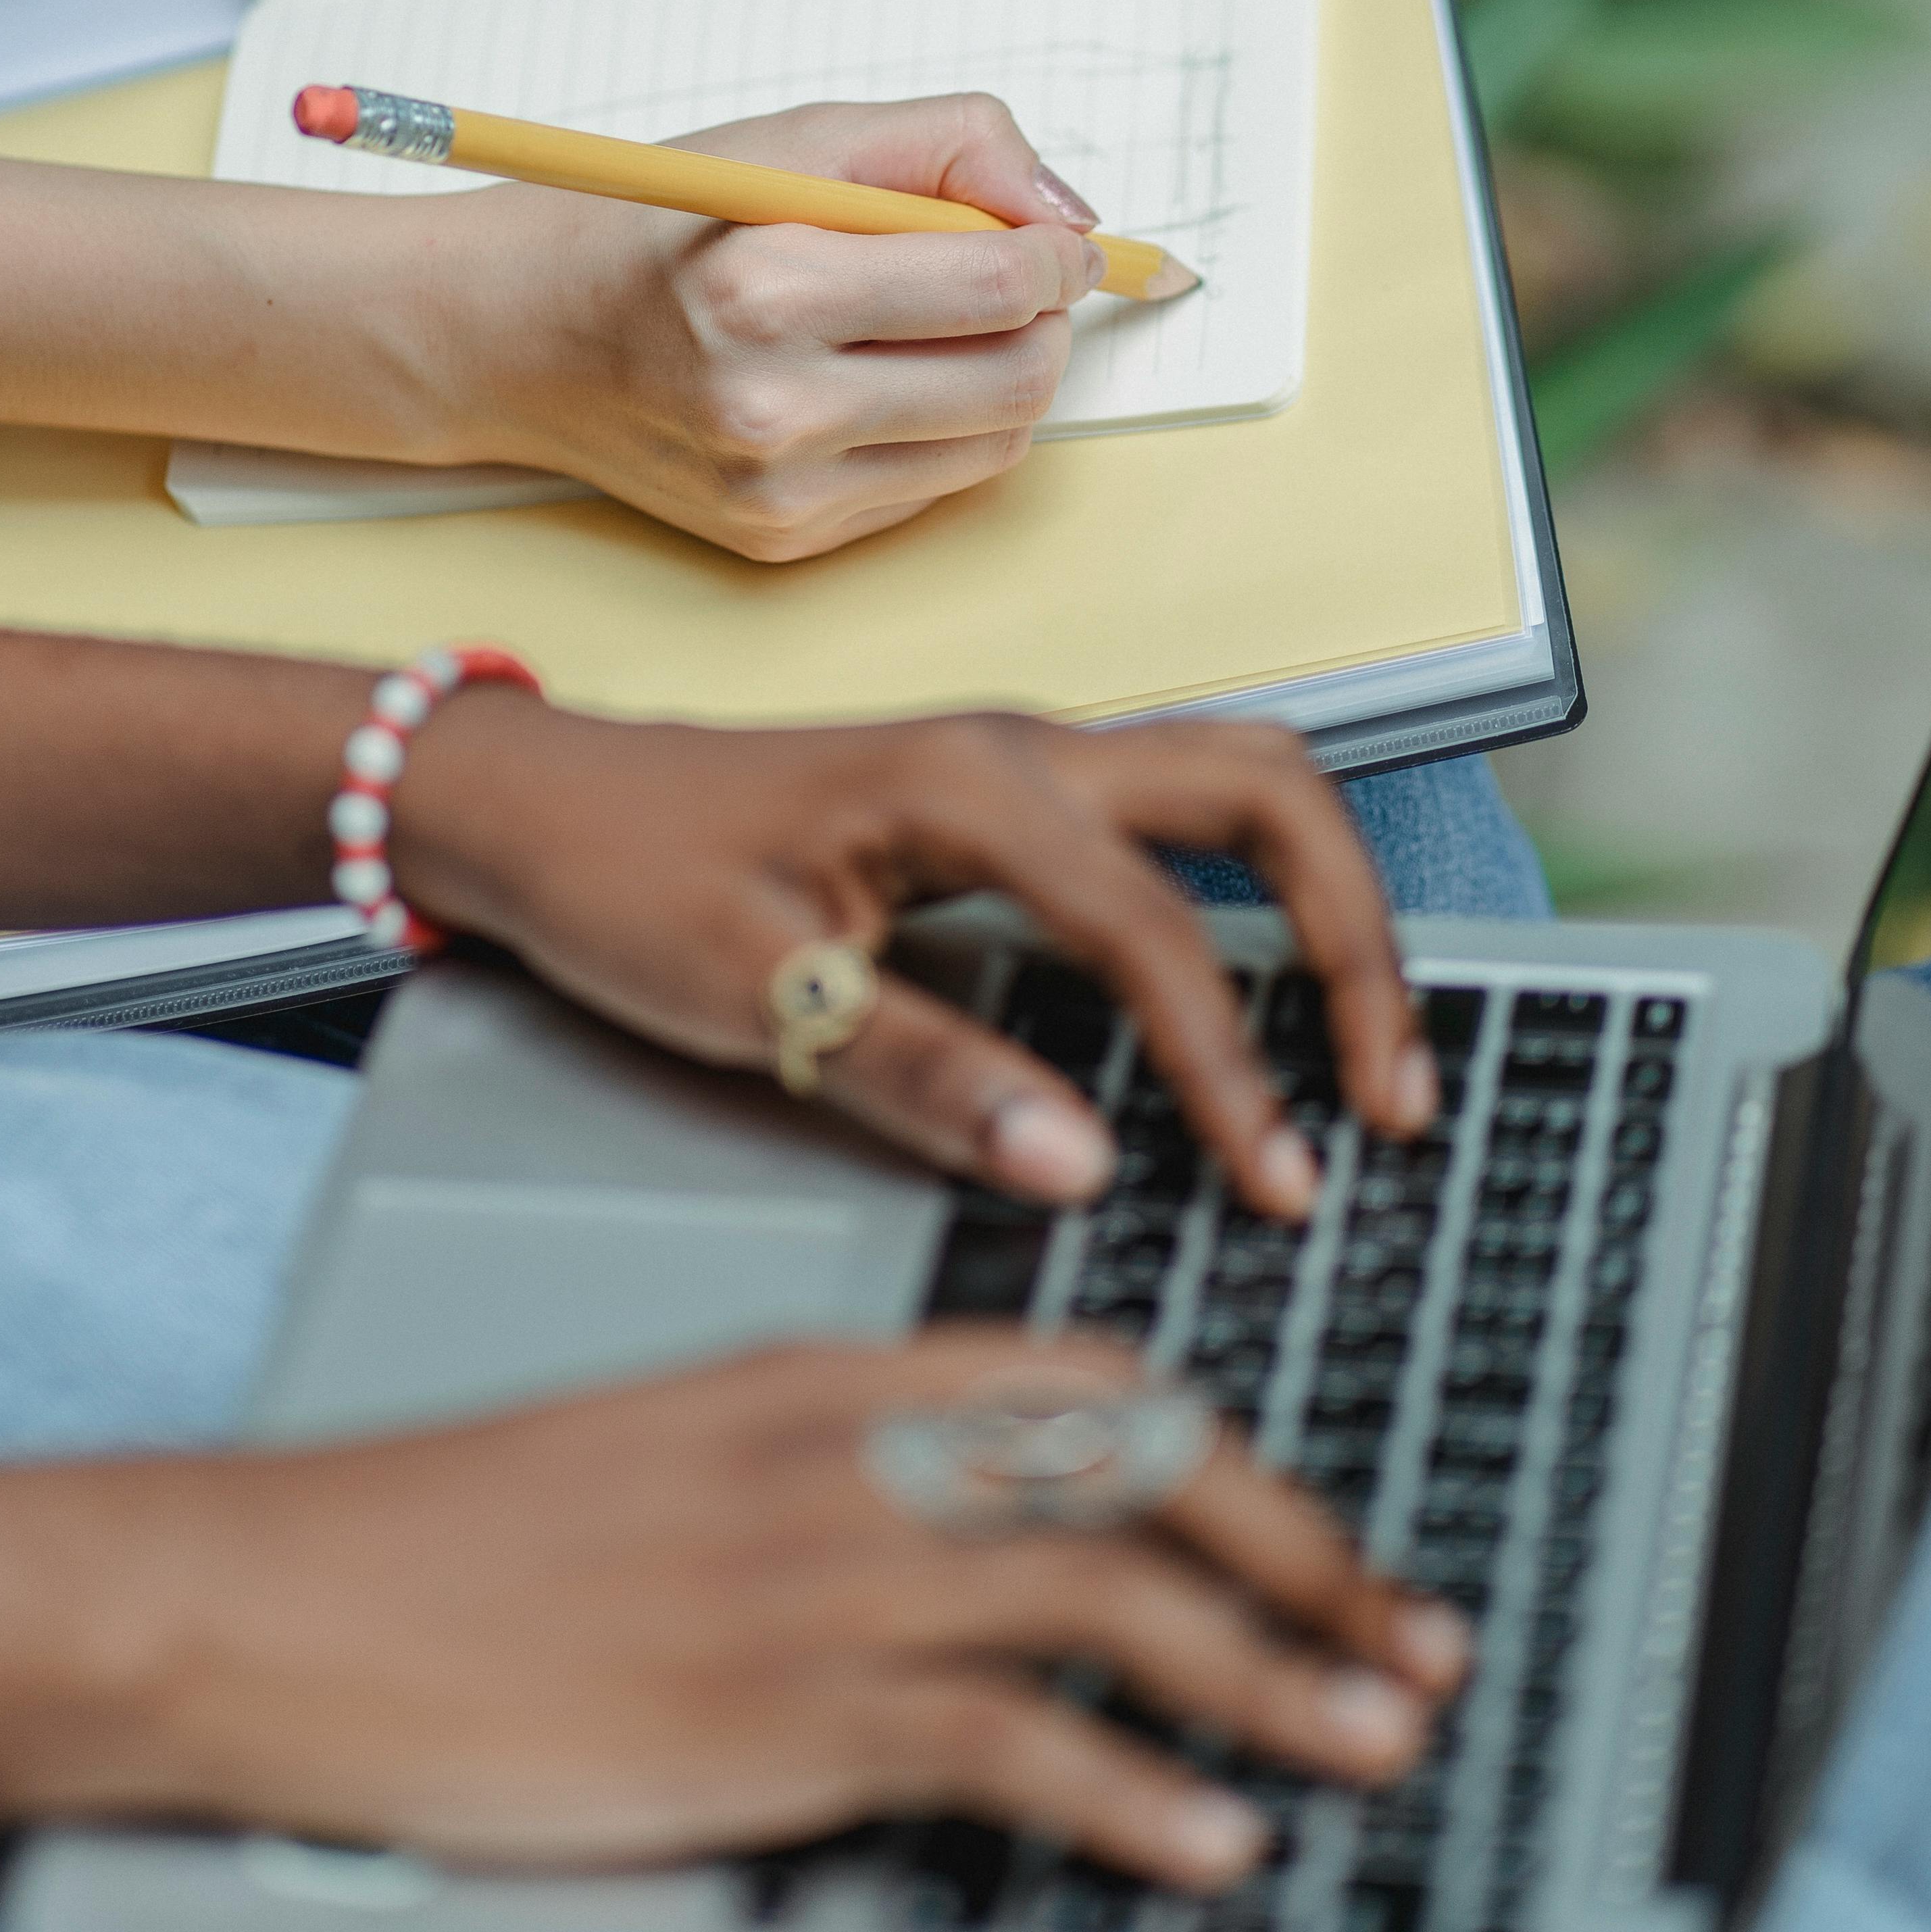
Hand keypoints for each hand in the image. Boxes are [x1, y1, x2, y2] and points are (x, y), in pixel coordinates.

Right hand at [109, 1334, 1470, 1887]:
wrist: (274, 1594)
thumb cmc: (445, 1539)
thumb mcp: (660, 1450)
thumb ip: (811, 1473)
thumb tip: (945, 1545)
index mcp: (813, 1373)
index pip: (1084, 1384)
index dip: (1233, 1460)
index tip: (1317, 1537)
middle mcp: (839, 1455)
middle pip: (1138, 1473)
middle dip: (1304, 1560)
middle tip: (1408, 1642)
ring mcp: (807, 1582)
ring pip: (1108, 1602)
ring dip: (1268, 1680)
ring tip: (1369, 1748)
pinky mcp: (766, 1716)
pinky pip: (1003, 1747)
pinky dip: (1130, 1797)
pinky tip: (1205, 1846)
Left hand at [389, 697, 1438, 1214]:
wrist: (531, 803)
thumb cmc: (620, 878)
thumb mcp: (751, 996)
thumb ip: (920, 1076)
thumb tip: (1078, 1163)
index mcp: (965, 784)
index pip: (1157, 930)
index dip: (1234, 1066)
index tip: (1281, 1181)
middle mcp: (1020, 749)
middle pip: (1269, 797)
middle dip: (1359, 938)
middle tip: (1399, 1091)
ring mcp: (1023, 765)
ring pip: (1244, 788)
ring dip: (1328, 906)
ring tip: (1373, 1056)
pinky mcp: (1009, 801)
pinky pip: (1182, 827)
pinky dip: (1261, 902)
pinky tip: (1269, 1007)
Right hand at [401, 90, 1103, 562]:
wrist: (513, 336)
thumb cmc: (654, 228)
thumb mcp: (793, 139)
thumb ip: (946, 143)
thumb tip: (1071, 212)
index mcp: (769, 288)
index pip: (996, 283)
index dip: (1058, 256)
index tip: (1058, 240)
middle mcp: (773, 407)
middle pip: (1017, 379)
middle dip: (1044, 322)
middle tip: (1015, 278)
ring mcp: (778, 491)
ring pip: (994, 446)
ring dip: (1004, 378)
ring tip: (943, 325)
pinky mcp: (781, 540)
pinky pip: (931, 488)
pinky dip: (940, 430)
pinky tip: (878, 382)